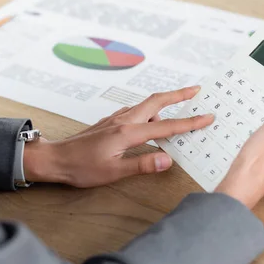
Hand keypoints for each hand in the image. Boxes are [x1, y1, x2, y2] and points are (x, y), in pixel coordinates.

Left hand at [24, 87, 213, 187]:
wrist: (56, 159)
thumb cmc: (81, 168)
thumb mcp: (113, 172)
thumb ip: (141, 165)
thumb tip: (167, 160)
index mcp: (128, 133)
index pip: (166, 126)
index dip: (189, 122)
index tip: (207, 117)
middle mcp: (123, 121)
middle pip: (156, 102)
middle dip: (178, 95)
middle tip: (197, 91)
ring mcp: (115, 119)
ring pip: (145, 105)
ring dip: (164, 102)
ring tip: (179, 105)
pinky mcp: (109, 123)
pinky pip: (135, 111)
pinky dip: (149, 111)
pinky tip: (150, 120)